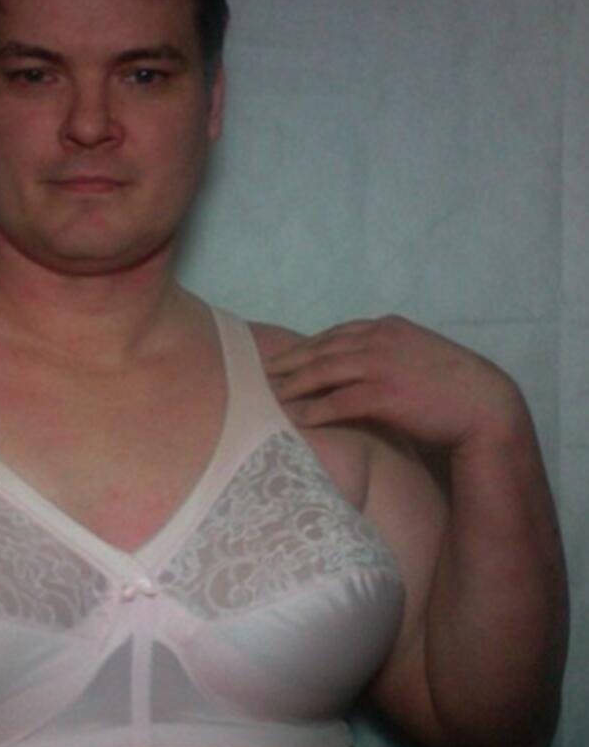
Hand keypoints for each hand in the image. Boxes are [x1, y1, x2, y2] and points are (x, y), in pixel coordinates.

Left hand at [267, 315, 523, 449]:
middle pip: (320, 349)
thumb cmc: (452, 385)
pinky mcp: (383, 394)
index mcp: (387, 327)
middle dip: (289, 362)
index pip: (334, 334)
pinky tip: (296, 419)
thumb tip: (359, 362)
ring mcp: (380, 365)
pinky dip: (313, 410)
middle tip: (262, 374)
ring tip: (270, 396)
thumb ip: (387, 351)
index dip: (304, 347)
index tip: (283, 357)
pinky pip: (336, 402)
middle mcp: (379, 340)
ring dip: (292, 385)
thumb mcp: (417, 353)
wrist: (484, 405)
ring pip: (322, 372)